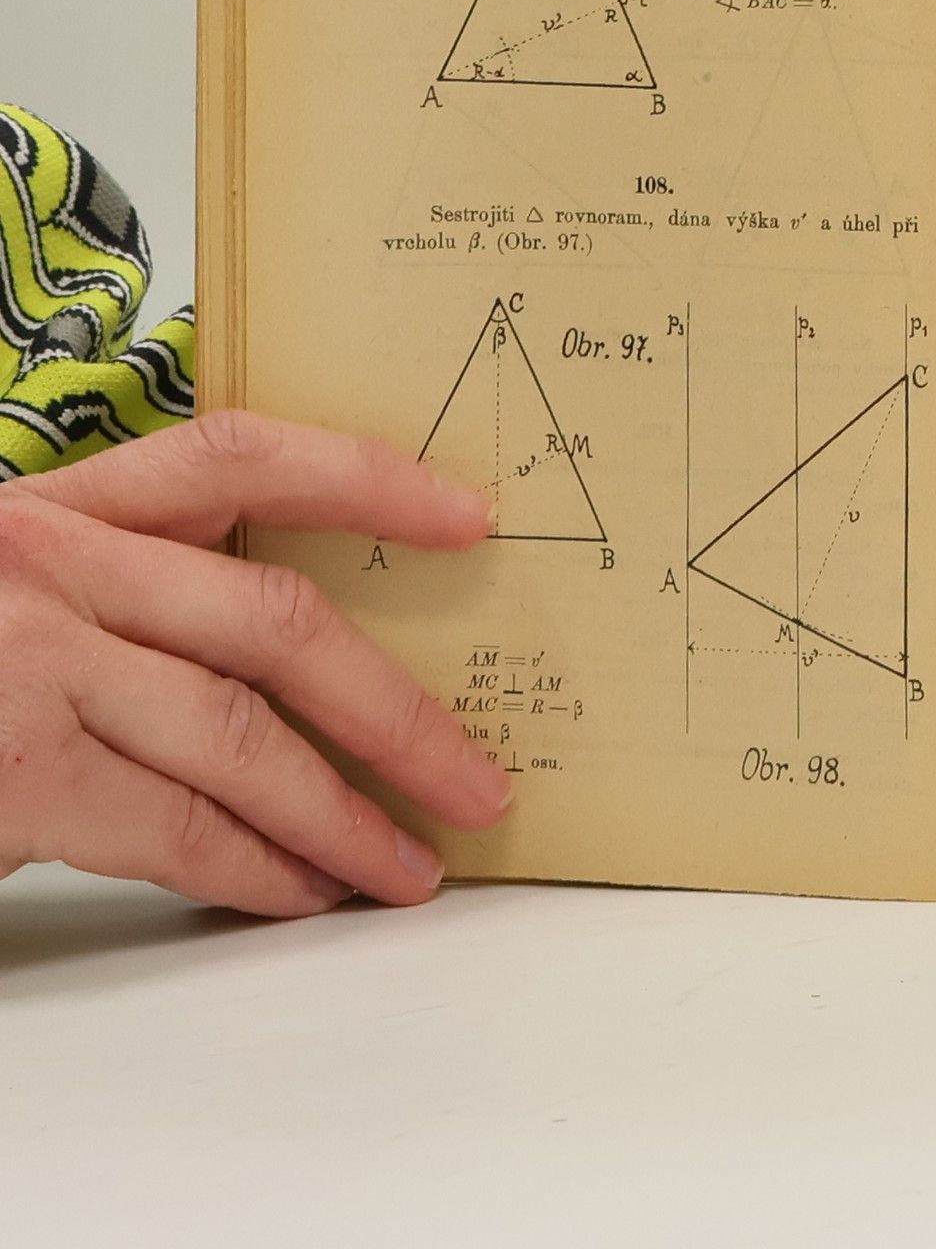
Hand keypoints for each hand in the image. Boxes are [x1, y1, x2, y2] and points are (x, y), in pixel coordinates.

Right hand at [0, 411, 508, 915]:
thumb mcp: (19, 578)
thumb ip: (131, 585)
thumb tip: (295, 645)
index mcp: (64, 506)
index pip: (241, 455)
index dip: (366, 478)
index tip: (471, 516)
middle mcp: (52, 567)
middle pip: (275, 622)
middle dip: (396, 712)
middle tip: (478, 779)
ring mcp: (26, 669)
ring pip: (238, 736)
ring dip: (341, 814)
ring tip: (409, 865)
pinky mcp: (9, 774)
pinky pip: (169, 826)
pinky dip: (253, 868)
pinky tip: (305, 892)